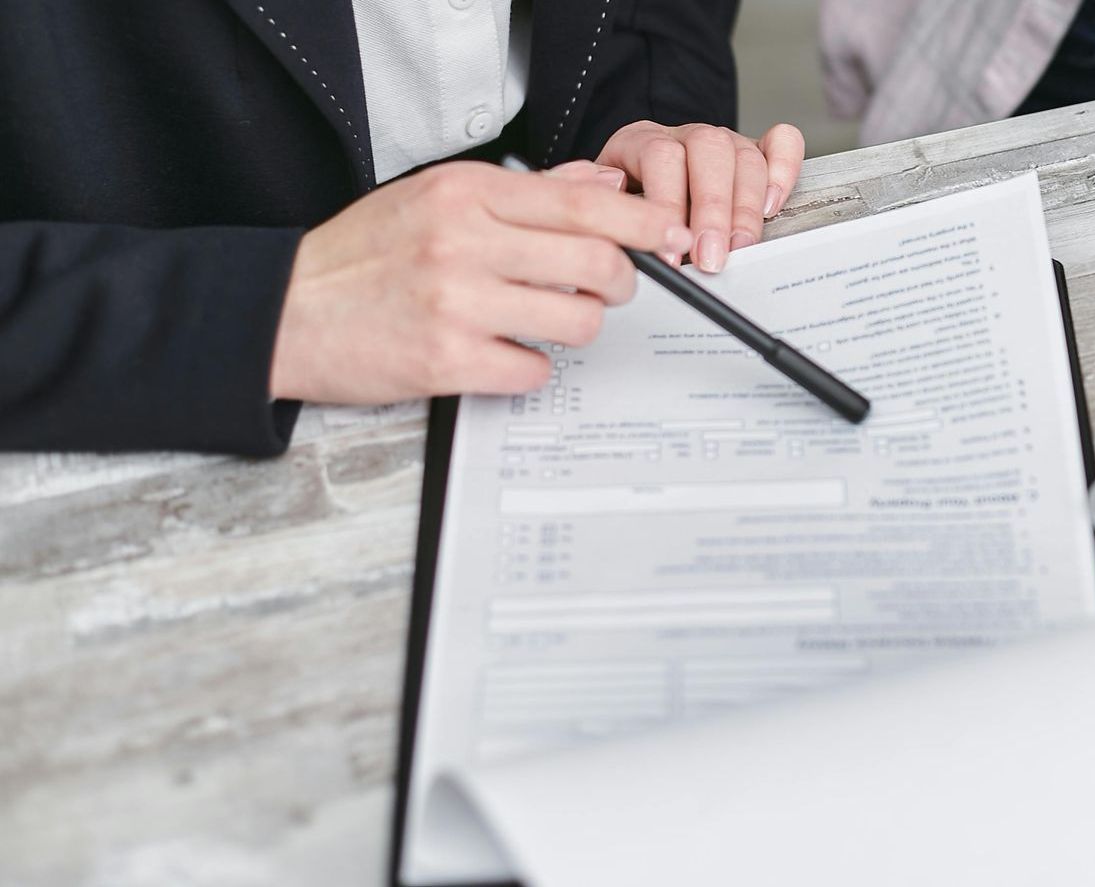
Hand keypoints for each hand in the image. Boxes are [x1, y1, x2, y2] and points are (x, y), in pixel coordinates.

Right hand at [269, 161, 692, 403]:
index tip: (669, 236)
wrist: (283, 312)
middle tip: (606, 290)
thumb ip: (525, 192)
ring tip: (544, 321)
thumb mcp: (436, 198)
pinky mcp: (447, 360)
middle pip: (597, 264)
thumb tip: (604, 185)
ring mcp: (456, 303)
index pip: (583, 204)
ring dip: (576, 327)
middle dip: (619, 284)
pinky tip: (501, 354)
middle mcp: (463, 241)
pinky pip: (534, 370)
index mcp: (465, 193)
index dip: (642, 223)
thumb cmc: (363, 255)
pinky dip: (529, 367)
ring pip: (577, 321)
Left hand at [595, 122, 805, 273]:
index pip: (660, 157)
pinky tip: (773, 206)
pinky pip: (783, 143)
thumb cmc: (624, 207)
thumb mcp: (604, 209)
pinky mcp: (757, 151)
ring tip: (739, 248)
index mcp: (640, 141)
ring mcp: (725, 141)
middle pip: (708, 151)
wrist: (637, 189)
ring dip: (746, 208)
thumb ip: (610, 213)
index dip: (667, 206)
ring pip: (745, 156)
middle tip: (710, 259)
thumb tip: (625, 229)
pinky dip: (784, 171)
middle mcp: (686, 136)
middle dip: (713, 211)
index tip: (670, 254)